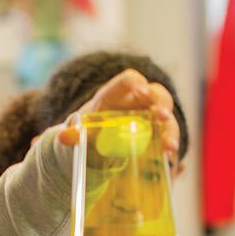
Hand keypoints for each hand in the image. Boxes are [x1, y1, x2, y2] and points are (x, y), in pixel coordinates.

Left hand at [57, 68, 180, 157]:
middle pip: (156, 93)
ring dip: (170, 129)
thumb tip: (64, 137)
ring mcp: (150, 116)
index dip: (136, 83)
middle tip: (162, 116)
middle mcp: (137, 101)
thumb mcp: (82, 132)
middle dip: (162, 103)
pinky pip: (168, 134)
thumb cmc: (91, 130)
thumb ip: (74, 134)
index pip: (129, 79)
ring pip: (167, 116)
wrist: (98, 142)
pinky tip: (170, 156)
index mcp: (116, 94)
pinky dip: (170, 143)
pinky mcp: (157, 132)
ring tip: (169, 146)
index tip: (141, 91)